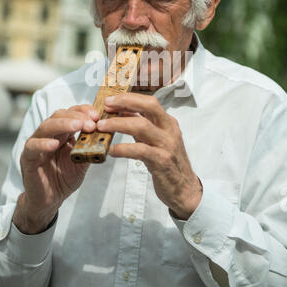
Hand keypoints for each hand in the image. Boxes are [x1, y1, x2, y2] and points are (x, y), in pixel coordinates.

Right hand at [13, 105, 98, 233]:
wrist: (50, 200)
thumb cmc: (64, 178)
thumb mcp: (82, 162)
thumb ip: (90, 149)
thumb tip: (104, 137)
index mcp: (63, 133)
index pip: (71, 114)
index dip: (84, 111)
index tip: (97, 115)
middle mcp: (49, 135)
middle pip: (59, 116)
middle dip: (76, 116)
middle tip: (91, 122)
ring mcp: (37, 145)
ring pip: (46, 127)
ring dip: (63, 124)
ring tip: (77, 126)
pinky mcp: (27, 158)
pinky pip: (32, 147)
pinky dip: (42, 143)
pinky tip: (54, 144)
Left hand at [97, 93, 201, 219]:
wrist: (184, 188)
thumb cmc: (168, 162)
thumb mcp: (156, 139)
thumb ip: (142, 124)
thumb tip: (122, 110)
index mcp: (167, 122)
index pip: (149, 102)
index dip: (129, 98)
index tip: (110, 99)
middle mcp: (169, 130)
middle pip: (150, 106)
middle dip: (126, 102)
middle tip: (107, 105)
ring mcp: (167, 144)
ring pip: (142, 125)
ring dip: (118, 123)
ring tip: (102, 126)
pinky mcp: (161, 161)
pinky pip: (140, 150)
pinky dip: (123, 148)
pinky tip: (112, 150)